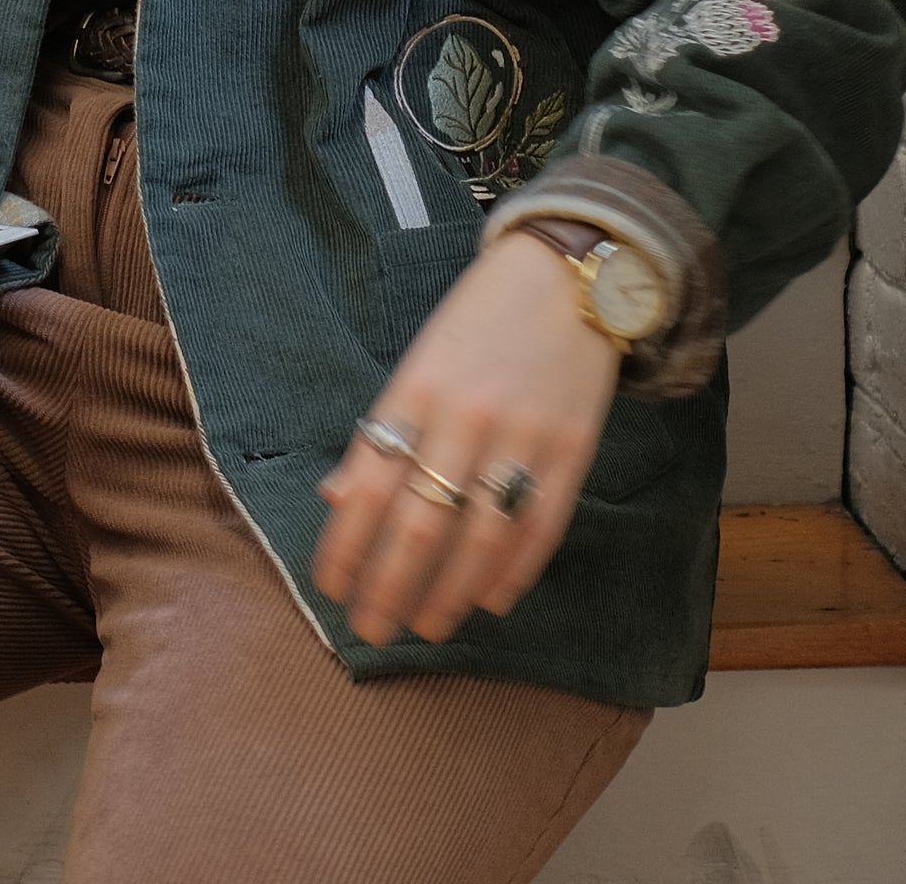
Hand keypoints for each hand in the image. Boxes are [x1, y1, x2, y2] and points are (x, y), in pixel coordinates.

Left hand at [311, 230, 620, 645]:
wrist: (571, 274)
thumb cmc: (481, 320)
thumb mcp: (418, 361)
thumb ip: (382, 432)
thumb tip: (338, 502)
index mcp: (416, 390)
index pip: (368, 487)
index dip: (345, 549)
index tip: (332, 590)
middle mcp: (466, 417)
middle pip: (420, 524)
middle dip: (390, 587)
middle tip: (373, 630)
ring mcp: (524, 436)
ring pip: (480, 538)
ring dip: (449, 592)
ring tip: (429, 624)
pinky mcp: (573, 450)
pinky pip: (540, 527)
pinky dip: (514, 572)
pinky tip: (490, 599)